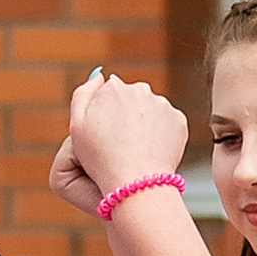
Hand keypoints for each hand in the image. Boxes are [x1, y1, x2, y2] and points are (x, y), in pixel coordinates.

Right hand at [55, 70, 188, 213]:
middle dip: (127, 117)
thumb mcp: (78, 125)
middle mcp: (140, 89)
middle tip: (120, 145)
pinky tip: (150, 151)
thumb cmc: (101, 157)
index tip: (106, 136)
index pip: (109, 96)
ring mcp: (162, 104)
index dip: (105, 117)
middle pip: (132, 101)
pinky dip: (160, 136)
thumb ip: (83, 94)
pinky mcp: (178, 121)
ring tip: (136, 150)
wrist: (135, 181)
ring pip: (151, 112)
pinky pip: (167, 125)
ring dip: (144, 126)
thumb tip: (101, 75)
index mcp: (114, 87)